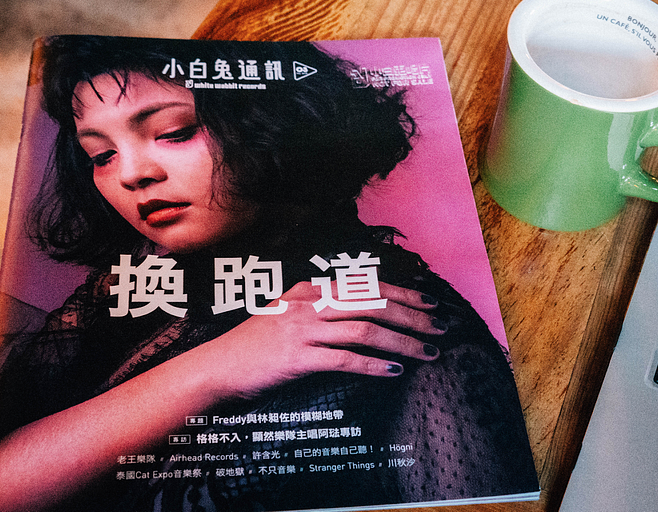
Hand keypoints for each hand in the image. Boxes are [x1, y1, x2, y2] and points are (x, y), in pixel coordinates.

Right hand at [201, 281, 445, 399]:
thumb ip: (319, 308)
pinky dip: (374, 365)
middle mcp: (309, 304)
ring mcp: (302, 330)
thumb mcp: (286, 313)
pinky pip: (344, 359)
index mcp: (310, 290)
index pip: (366, 285)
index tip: (428, 303)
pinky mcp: (297, 358)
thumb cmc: (254, 344)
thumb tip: (360, 313)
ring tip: (427, 353)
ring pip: (365, 330)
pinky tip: (394, 371)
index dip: (402, 293)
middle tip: (440, 328)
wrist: (217, 366)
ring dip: (402, 342)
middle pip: (373, 303)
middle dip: (413, 316)